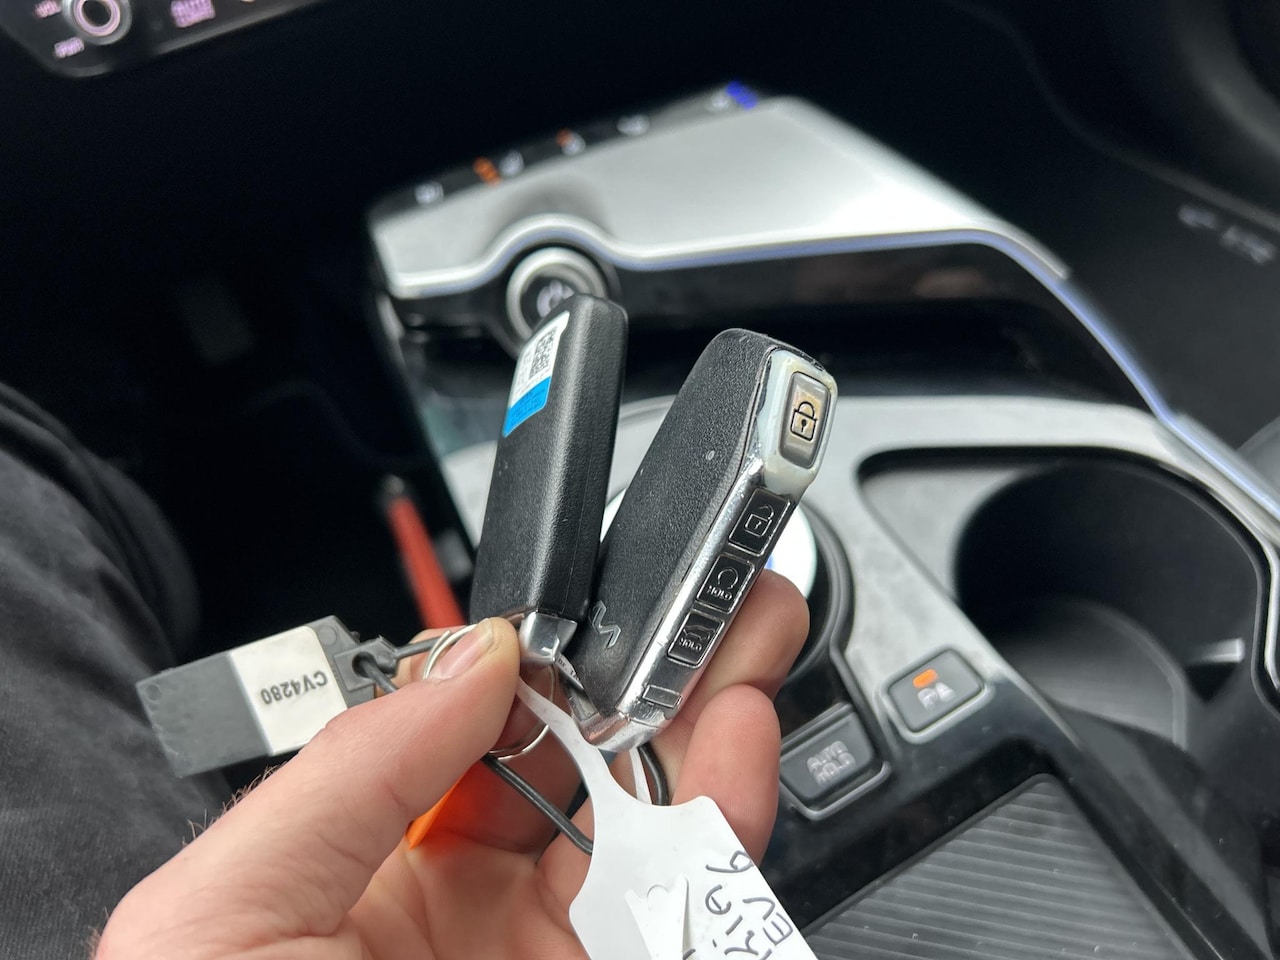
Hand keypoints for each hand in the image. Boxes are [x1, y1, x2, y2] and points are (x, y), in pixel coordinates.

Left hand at [97, 572, 808, 958]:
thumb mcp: (230, 914)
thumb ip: (354, 768)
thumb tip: (468, 654)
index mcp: (365, 883)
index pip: (472, 746)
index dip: (536, 672)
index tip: (583, 616)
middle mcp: (471, 927)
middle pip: (583, 777)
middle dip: (650, 684)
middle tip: (700, 604)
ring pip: (657, 838)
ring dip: (707, 735)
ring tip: (739, 650)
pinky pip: (691, 915)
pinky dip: (727, 828)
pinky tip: (740, 752)